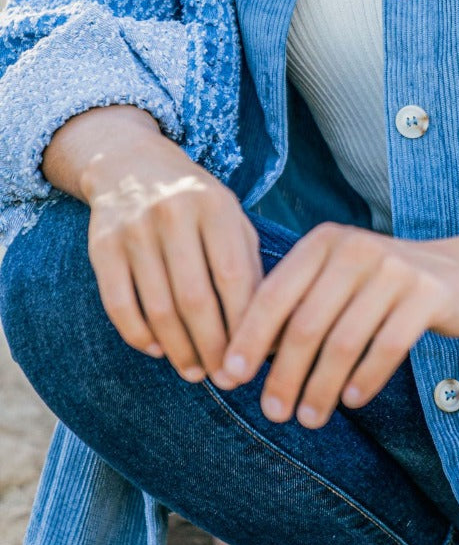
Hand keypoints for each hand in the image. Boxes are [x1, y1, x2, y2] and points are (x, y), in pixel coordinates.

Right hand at [67, 108, 263, 383]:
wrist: (131, 164)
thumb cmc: (196, 203)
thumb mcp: (230, 218)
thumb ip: (250, 265)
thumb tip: (269, 331)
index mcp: (215, 205)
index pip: (234, 278)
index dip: (244, 327)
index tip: (251, 362)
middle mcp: (174, 213)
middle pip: (196, 299)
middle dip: (213, 347)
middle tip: (224, 379)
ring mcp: (134, 230)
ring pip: (159, 308)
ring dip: (179, 350)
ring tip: (194, 371)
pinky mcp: (103, 247)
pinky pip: (120, 305)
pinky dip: (139, 336)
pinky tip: (157, 350)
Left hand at [214, 222, 458, 426]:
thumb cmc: (382, 286)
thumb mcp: (336, 282)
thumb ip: (296, 307)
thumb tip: (241, 362)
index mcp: (324, 242)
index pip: (274, 294)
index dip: (248, 339)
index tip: (229, 380)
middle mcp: (356, 248)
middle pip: (306, 323)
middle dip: (284, 374)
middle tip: (273, 413)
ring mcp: (395, 268)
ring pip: (344, 341)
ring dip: (322, 387)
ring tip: (309, 418)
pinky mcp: (428, 293)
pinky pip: (388, 346)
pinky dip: (366, 378)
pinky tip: (352, 401)